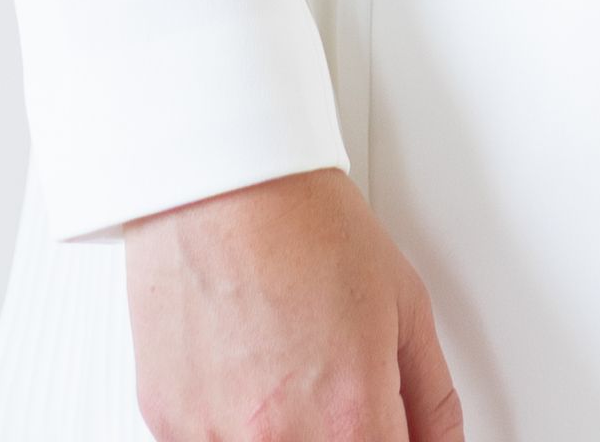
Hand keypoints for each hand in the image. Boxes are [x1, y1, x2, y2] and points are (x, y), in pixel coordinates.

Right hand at [123, 165, 463, 441]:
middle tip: (335, 390)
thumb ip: (430, 398)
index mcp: (349, 417)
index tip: (387, 429)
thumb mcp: (406, 306)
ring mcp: (216, 440)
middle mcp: (278, 441)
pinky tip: (246, 372)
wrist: (226, 184)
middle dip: (342, 435)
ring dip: (285, 431)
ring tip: (286, 370)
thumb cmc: (308, 227)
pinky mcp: (168, 425)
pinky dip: (234, 425)